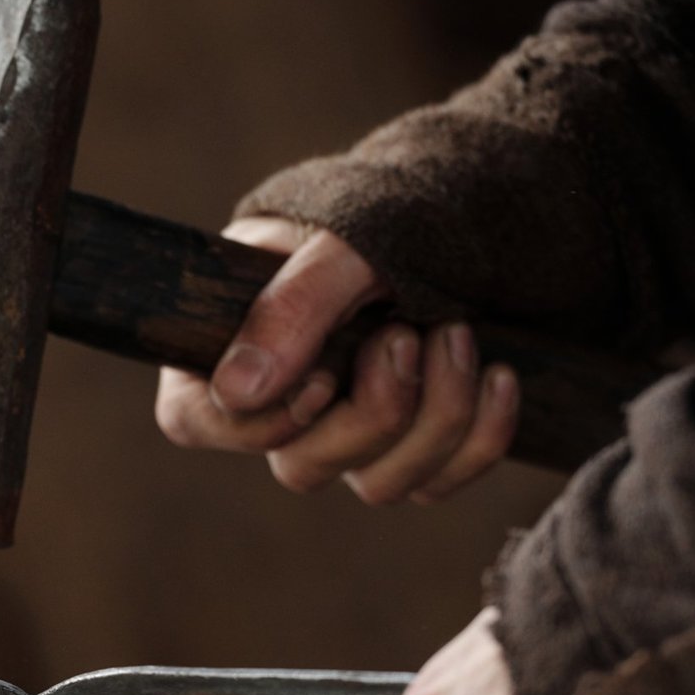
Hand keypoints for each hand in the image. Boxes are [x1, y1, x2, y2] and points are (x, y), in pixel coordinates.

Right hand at [153, 217, 519, 502]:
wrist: (461, 209)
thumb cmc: (378, 213)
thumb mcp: (338, 242)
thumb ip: (290, 306)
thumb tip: (235, 391)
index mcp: (228, 343)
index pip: (196, 421)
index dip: (258, 422)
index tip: (322, 377)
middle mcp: (281, 400)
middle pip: (300, 467)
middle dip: (372, 412)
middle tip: (405, 335)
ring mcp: (346, 433)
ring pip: (376, 485)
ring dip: (433, 419)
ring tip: (457, 334)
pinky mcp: (411, 449)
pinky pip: (437, 482)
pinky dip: (478, 437)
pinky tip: (499, 377)